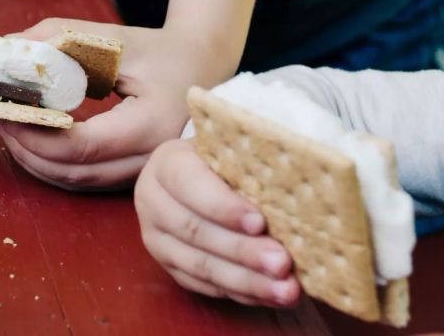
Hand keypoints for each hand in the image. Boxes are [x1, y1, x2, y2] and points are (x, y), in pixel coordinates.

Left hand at [0, 17, 235, 189]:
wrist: (204, 67)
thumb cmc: (161, 51)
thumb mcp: (114, 38)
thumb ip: (60, 38)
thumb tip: (6, 50)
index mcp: (151, 125)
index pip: (81, 147)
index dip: (35, 134)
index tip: (5, 108)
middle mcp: (150, 159)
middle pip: (74, 173)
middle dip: (26, 149)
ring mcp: (143, 173)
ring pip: (77, 183)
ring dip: (35, 160)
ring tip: (8, 126)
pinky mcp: (133, 175)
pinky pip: (86, 180)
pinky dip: (53, 164)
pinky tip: (34, 139)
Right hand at [135, 139, 299, 306]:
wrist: (196, 171)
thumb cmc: (223, 156)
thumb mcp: (229, 148)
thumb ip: (248, 164)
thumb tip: (291, 188)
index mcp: (166, 164)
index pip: (190, 185)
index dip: (224, 207)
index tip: (260, 222)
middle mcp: (153, 202)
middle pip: (196, 232)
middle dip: (242, 251)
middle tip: (282, 263)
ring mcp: (157, 239)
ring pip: (200, 266)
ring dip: (246, 281)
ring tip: (285, 290)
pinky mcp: (169, 266)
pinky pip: (205, 286)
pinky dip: (241, 293)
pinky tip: (270, 295)